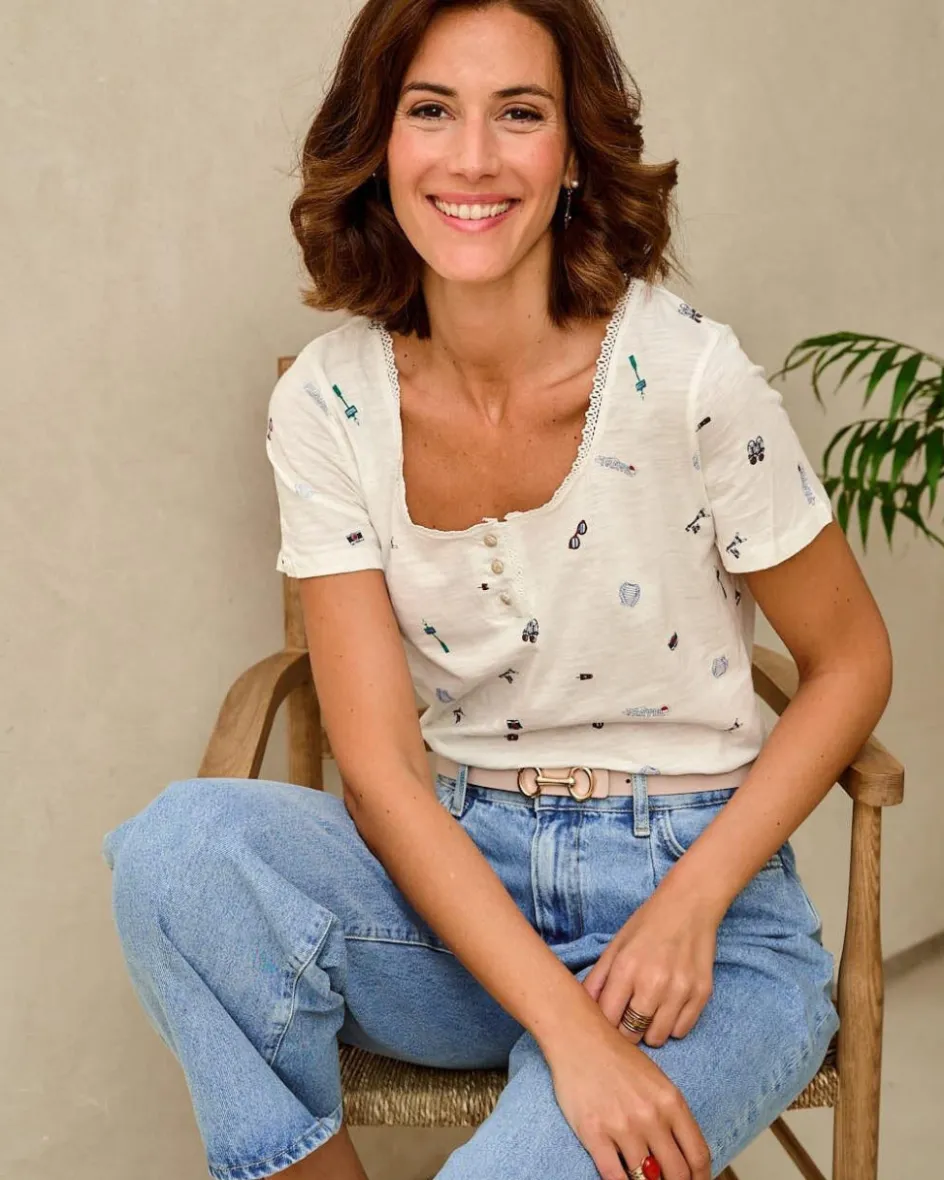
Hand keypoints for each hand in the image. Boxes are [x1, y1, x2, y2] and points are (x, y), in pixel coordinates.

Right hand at [547, 1016, 710, 1179]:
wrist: (579, 1037)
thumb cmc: (617, 1057)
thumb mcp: (656, 1081)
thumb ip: (672, 1116)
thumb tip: (682, 1155)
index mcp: (671, 1102)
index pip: (697, 1155)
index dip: (700, 1178)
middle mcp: (650, 1116)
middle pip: (677, 1173)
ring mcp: (622, 1127)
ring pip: (646, 1179)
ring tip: (644, 1178)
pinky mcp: (594, 1133)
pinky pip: (614, 1176)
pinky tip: (623, 1179)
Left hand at [582, 884, 718, 1047]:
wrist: (690, 905)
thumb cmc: (647, 924)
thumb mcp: (616, 945)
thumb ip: (598, 979)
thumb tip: (584, 1009)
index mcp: (626, 968)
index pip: (608, 1019)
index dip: (605, 1024)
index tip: (607, 1020)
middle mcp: (653, 983)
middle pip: (631, 1034)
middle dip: (626, 1030)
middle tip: (628, 1016)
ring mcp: (680, 991)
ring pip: (657, 1038)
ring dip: (650, 1030)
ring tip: (649, 1010)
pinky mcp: (702, 995)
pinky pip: (682, 1031)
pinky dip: (672, 1025)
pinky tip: (668, 1006)